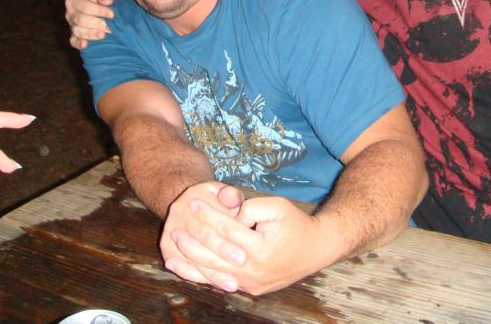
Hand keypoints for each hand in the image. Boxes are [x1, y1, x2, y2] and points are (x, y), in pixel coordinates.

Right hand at [64, 0, 114, 49]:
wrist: (98, 5)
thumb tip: (107, 1)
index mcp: (74, 0)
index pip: (85, 7)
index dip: (99, 11)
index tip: (112, 14)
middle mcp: (70, 13)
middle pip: (80, 20)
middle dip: (95, 24)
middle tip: (109, 27)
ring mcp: (71, 25)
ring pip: (77, 31)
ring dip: (90, 34)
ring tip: (103, 35)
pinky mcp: (74, 35)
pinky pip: (73, 41)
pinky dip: (78, 44)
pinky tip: (85, 45)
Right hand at [160, 182, 248, 291]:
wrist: (188, 203)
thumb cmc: (215, 200)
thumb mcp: (223, 191)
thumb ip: (230, 195)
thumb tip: (232, 198)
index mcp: (192, 198)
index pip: (211, 222)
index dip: (227, 237)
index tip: (245, 253)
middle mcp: (177, 215)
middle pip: (201, 239)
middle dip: (222, 253)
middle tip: (241, 265)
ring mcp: (170, 233)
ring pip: (192, 257)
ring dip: (213, 273)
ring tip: (233, 284)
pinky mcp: (167, 249)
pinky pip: (184, 267)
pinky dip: (200, 278)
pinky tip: (216, 285)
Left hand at [170, 195, 334, 295]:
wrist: (315, 249)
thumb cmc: (296, 224)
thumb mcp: (278, 206)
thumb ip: (251, 207)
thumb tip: (229, 216)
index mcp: (261, 250)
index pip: (227, 230)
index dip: (209, 214)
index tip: (194, 202)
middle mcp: (254, 271)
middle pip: (215, 251)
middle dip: (195, 234)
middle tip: (178, 219)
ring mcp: (250, 284)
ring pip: (212, 270)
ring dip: (190, 255)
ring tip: (175, 239)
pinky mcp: (249, 289)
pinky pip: (218, 280)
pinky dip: (197, 272)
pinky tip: (179, 263)